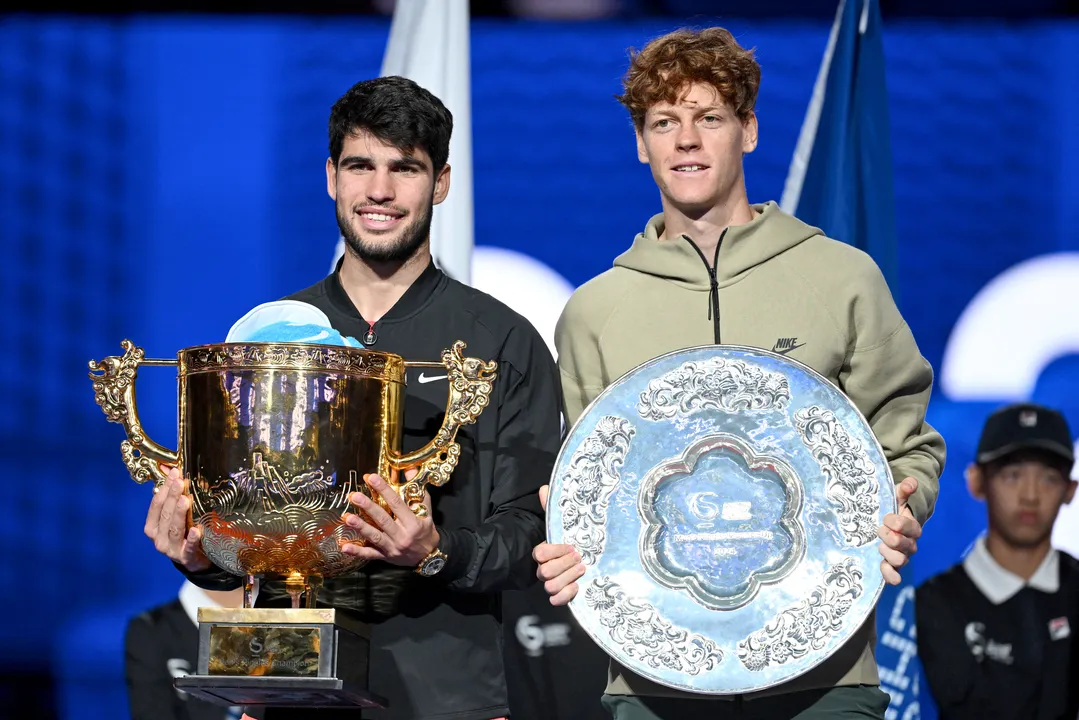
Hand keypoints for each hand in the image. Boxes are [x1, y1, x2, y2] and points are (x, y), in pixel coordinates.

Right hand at [144, 465, 210, 572]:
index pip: (156, 505)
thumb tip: (172, 469)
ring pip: (173, 529)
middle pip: (165, 515)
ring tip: (185, 499)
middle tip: (180, 482)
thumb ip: (174, 496)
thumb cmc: (184, 533)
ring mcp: (171, 549)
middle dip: (172, 497)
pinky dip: (191, 539)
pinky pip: (188, 547)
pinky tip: (196, 530)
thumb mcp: (177, 516)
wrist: (195, 560)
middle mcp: (158, 538)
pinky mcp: (186, 558)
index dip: (164, 489)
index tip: (175, 473)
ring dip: (179, 513)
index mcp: (153, 526)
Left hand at [342, 469, 438, 566]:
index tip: (372, 478)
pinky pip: (370, 555)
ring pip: (375, 537)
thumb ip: (418, 492)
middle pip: (383, 520)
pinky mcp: (385, 557)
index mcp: (413, 523)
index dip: (384, 490)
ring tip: (347, 518)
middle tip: (355, 496)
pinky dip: (357, 552)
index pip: (397, 504)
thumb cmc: (426, 532)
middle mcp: (402, 536)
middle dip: (368, 507)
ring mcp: (393, 548)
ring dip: (360, 527)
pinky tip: (345, 547)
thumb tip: (410, 470)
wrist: (429, 558)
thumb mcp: (427, 511)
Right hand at [532, 484, 584, 605]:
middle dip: (564, 564)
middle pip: (544, 572)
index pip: (540, 553)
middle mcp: (545, 569)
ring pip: (550, 587)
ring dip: (567, 578)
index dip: (555, 550)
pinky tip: (578, 586)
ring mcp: (553, 583)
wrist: (587, 558)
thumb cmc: (572, 541)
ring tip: (582, 569)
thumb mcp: (563, 524)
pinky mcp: (562, 595)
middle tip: (579, 557)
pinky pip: (555, 601)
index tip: (571, 546)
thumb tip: (544, 488)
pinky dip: (566, 595)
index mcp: (545, 552)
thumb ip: (552, 508)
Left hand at [877, 477, 922, 584]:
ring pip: (901, 561)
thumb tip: (911, 482)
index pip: (909, 527)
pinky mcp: (891, 566)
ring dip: (888, 553)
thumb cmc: (891, 510)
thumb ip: (904, 489)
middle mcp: (909, 544)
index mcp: (912, 527)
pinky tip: (883, 570)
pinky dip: (890, 575)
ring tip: (879, 546)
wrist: (885, 525)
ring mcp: (901, 556)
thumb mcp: (895, 497)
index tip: (885, 517)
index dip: (897, 522)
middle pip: (904, 545)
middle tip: (879, 530)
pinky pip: (894, 575)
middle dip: (890, 537)